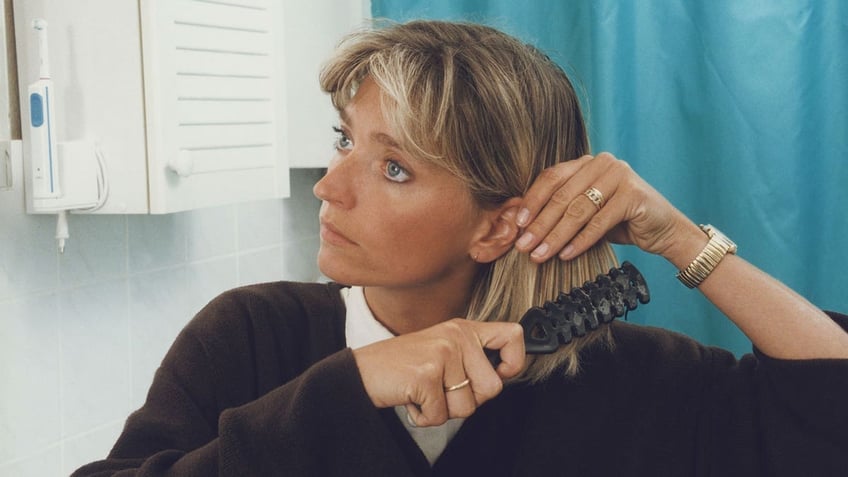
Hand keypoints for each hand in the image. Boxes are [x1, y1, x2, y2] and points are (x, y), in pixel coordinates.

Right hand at [352, 319, 524, 426]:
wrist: (360, 371)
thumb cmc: (402, 367)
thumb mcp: (442, 351)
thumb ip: (471, 359)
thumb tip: (502, 376)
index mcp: (463, 329)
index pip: (513, 335)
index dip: (514, 362)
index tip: (499, 373)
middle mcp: (456, 337)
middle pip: (493, 388)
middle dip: (468, 401)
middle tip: (441, 390)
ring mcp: (441, 354)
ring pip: (467, 407)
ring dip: (443, 410)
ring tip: (423, 392)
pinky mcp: (426, 375)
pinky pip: (440, 415)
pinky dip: (424, 417)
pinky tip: (410, 398)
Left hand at [514, 152, 702, 263]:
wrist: (664, 230)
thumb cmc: (620, 222)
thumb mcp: (587, 213)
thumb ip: (561, 211)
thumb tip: (522, 226)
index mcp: (586, 162)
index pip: (551, 178)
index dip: (532, 202)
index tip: (517, 225)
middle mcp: (602, 163)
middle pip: (562, 196)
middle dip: (540, 224)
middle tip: (523, 246)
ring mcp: (620, 176)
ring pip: (578, 210)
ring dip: (555, 236)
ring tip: (540, 255)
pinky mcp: (633, 195)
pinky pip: (599, 222)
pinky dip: (580, 241)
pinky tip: (566, 255)